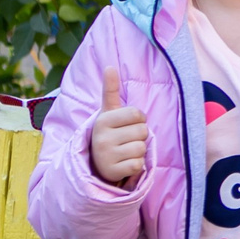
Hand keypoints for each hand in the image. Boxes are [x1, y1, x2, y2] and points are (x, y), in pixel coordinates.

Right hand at [88, 67, 148, 188]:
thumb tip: (109, 66)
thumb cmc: (109, 132)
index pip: (138, 114)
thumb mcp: (108, 112)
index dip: (138, 119)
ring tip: (124, 150)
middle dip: (139, 135)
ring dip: (138, 150)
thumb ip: (110, 90)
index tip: (126, 124)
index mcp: (103, 120)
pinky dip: (136, 165)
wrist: (96, 162)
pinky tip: (124, 163)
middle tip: (126, 139)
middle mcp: (102, 137)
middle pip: (143, 131)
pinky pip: (139, 164)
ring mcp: (106, 155)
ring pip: (142, 148)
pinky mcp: (112, 171)